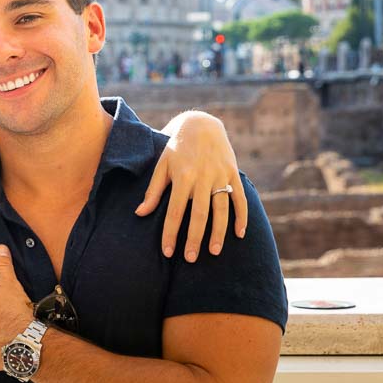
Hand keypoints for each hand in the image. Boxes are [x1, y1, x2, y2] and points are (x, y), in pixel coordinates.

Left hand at [135, 111, 248, 261]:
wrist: (200, 123)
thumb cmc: (176, 147)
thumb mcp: (161, 165)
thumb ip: (153, 191)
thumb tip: (140, 214)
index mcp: (181, 177)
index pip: (174, 211)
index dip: (170, 233)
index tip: (168, 252)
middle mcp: (202, 178)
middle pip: (199, 214)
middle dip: (195, 238)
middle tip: (191, 259)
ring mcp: (220, 175)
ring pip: (221, 209)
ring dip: (218, 232)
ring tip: (214, 252)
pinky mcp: (233, 173)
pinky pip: (240, 198)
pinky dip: (241, 216)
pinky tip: (240, 234)